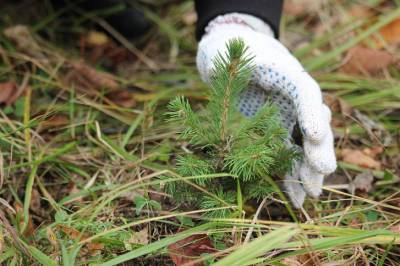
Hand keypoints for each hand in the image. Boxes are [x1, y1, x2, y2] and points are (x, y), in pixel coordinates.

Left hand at [196, 13, 336, 207]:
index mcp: (287, 74)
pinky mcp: (276, 132)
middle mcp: (294, 99)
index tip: (314, 134)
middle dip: (319, 148)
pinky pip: (287, 155)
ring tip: (311, 194)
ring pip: (304, 145)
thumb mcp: (229, 54)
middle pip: (314, 123)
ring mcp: (287, 117)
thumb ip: (229, 65)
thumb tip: (216, 70)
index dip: (312, 112)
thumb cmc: (233, 53)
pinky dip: (290, 175)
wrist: (234, 57)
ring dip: (309, 169)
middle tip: (323, 169)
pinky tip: (294, 196)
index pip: (306, 92)